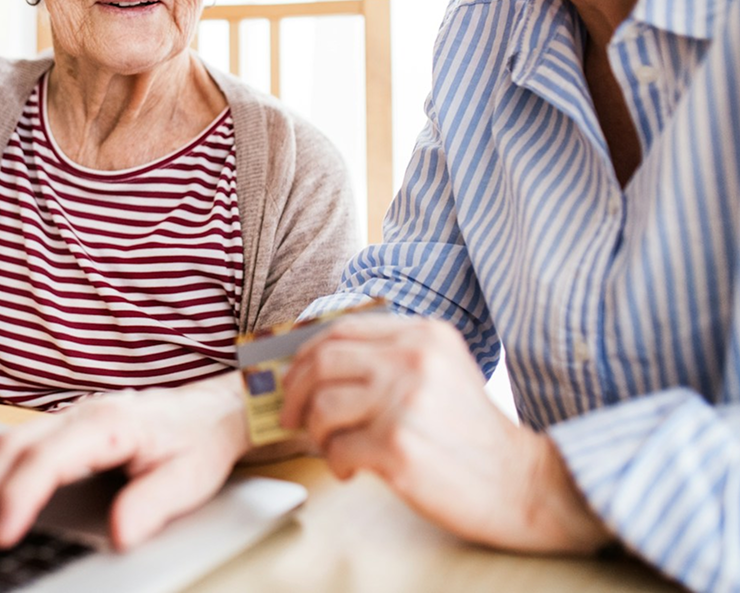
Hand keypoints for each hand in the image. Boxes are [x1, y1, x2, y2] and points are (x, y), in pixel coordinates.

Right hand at [0, 371, 250, 550]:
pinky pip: (15, 442)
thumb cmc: (198, 442)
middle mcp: (81, 414)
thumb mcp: (189, 478)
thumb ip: (152, 504)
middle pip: (15, 448)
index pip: (48, 460)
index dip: (19, 497)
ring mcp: (69, 417)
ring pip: (7, 441)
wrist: (211, 410)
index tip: (2, 533)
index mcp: (109, 424)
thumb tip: (118, 533)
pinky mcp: (64, 428)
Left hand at [279, 313, 612, 552]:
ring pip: (323, 407)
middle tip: (291, 416)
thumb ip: (391, 356)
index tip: (293, 378)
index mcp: (423, 335)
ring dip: (316, 432)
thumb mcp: (442, 370)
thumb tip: (316, 362)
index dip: (305, 354)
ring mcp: (404, 402)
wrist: (524, 484)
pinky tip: (352, 470)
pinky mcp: (397, 446)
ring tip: (333, 448)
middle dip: (295, 392)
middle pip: (322, 363)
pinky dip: (335, 462)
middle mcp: (413, 360)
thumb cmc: (472, 433)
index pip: (341, 330)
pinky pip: (337, 448)